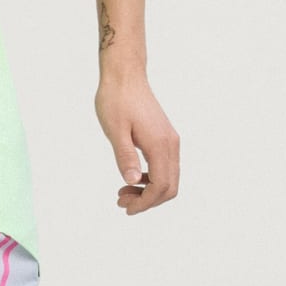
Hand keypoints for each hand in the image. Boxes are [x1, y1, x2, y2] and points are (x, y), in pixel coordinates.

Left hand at [96, 73, 178, 213]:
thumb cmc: (116, 100)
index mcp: (159, 145)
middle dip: (147, 201)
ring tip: (123, 192)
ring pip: (169, 178)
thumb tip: (133, 180)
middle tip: (122, 201)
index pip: (161, 186)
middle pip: (170, 187)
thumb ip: (125, 156)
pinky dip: (151, 179)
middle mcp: (170, 144)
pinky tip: (132, 178)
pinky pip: (165, 167)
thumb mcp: (115, 130)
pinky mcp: (164, 137)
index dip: (145, 203)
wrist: (125, 76)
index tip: (126, 208)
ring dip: (149, 191)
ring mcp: (170, 140)